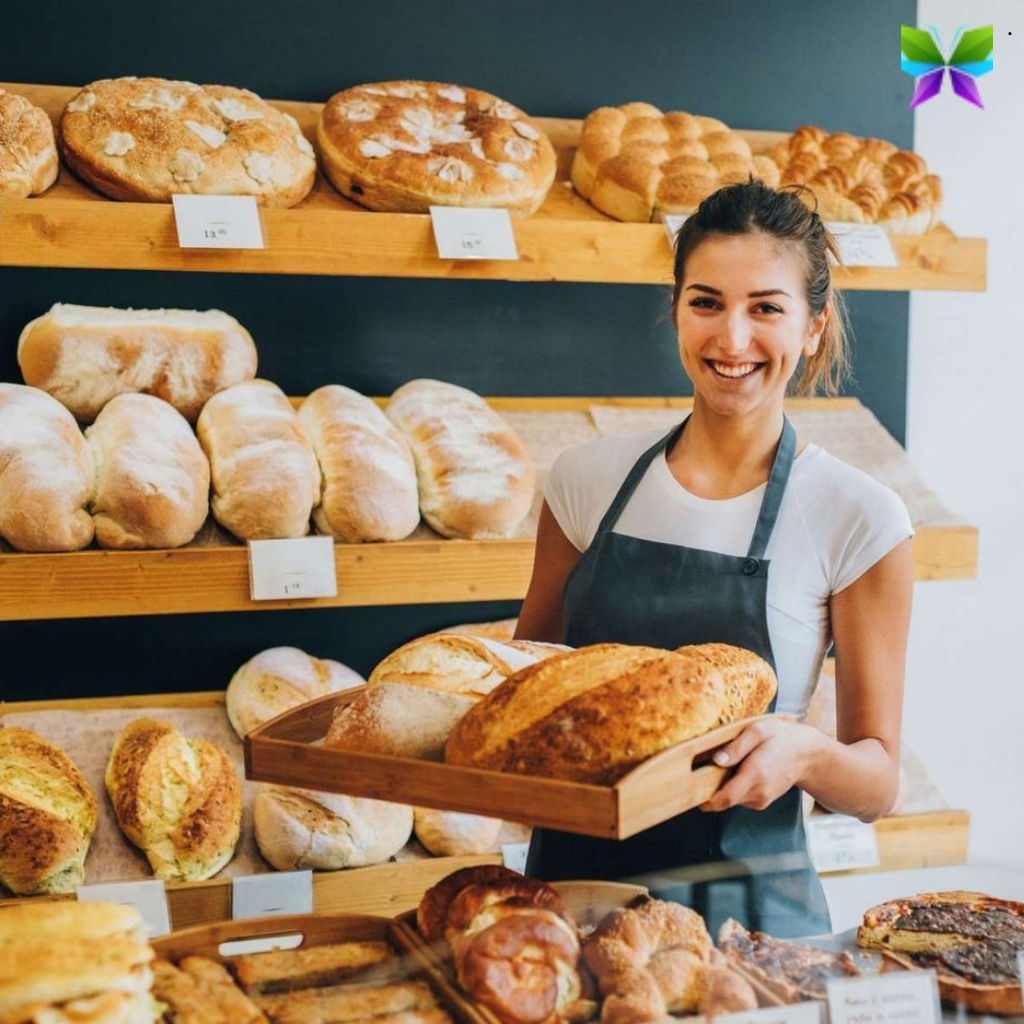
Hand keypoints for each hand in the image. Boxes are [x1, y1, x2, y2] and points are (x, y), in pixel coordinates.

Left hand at [698, 717, 820, 811]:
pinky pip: (740, 797)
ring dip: (723, 787)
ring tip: (726, 765)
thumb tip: (716, 760)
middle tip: (699, 772)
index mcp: (756, 774)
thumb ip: (736, 747)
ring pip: (732, 799)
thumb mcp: (757, 731)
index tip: (689, 792)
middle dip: (710, 790)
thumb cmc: (780, 737)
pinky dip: (734, 787)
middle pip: (725, 800)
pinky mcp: (763, 800)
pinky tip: (739, 771)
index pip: (725, 798)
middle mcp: (759, 791)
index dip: (705, 800)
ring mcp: (762, 799)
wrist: (806, 753)